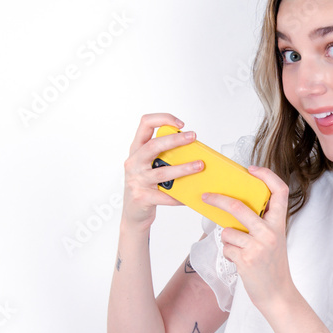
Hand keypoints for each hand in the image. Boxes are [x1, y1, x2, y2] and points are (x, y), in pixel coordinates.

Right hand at [121, 113, 204, 229]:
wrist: (133, 213)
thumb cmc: (145, 186)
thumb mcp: (150, 166)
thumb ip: (163, 156)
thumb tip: (192, 149)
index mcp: (137, 150)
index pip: (145, 124)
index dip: (163, 119)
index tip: (181, 124)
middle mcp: (134, 162)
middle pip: (154, 145)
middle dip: (175, 140)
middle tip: (193, 137)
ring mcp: (136, 180)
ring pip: (163, 172)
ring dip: (183, 168)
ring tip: (199, 166)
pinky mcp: (142, 197)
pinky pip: (165, 196)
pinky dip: (179, 196)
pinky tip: (190, 195)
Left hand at [202, 166, 294, 312]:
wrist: (277, 294)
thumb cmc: (271, 265)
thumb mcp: (272, 239)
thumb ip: (260, 222)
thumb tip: (232, 206)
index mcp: (279, 223)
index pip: (279, 191)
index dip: (266, 175)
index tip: (251, 169)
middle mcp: (271, 232)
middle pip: (239, 206)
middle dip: (218, 200)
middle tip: (206, 196)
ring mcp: (259, 246)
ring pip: (227, 231)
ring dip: (228, 240)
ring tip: (240, 251)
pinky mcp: (246, 259)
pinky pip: (226, 247)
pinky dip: (228, 253)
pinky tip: (240, 261)